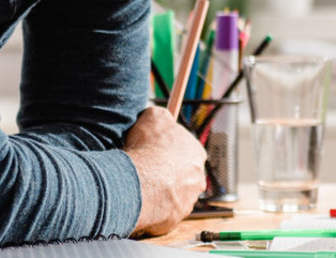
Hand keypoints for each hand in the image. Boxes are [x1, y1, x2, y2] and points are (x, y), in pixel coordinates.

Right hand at [124, 107, 204, 234]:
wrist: (140, 185)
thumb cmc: (148, 150)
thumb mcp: (154, 117)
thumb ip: (161, 116)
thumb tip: (161, 117)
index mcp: (196, 153)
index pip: (184, 149)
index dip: (167, 148)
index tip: (152, 149)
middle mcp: (197, 178)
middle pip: (180, 173)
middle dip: (163, 170)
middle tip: (144, 167)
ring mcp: (187, 201)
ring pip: (171, 193)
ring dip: (157, 189)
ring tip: (139, 183)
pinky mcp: (174, 218)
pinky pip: (161, 211)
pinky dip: (151, 206)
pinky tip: (138, 198)